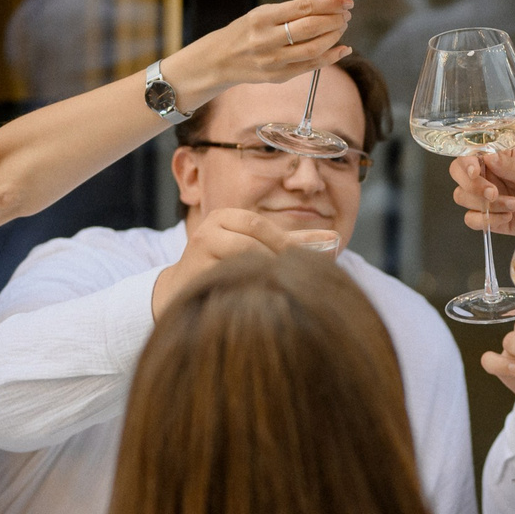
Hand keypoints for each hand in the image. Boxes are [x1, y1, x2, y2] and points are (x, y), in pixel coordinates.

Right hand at [151, 207, 328, 315]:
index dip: (284, 242)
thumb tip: (333, 239)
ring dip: (263, 270)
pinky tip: (261, 297)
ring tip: (280, 286)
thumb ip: (292, 243)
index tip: (305, 260)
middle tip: (294, 276)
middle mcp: (209, 228)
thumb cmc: (226, 266)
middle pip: (250, 236)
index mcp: (225, 216)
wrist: (181, 290)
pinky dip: (247, 285)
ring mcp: (198, 250)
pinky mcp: (193, 273)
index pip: (260, 224)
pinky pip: (227, 277)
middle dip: (276, 255)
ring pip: (240, 255)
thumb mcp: (256, 248)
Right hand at [160, 0, 351, 100]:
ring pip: (314, 48)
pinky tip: (342, 49)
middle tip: (345, 15)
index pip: (303, 7)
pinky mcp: (278, 76)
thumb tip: (326, 8)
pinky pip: (310, 67)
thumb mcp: (261, 14)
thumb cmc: (244, 32)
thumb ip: (289, 12)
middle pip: (311, 28)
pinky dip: (330, 57)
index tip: (345, 2)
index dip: (329, 5)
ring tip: (342, 28)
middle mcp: (267, 39)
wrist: (219, 60)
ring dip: (334, 37)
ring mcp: (273, 60)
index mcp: (263, 17)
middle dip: (334, 20)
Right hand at [452, 148, 514, 234]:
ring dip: (484, 205)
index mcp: (501, 156)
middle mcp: (493, 176)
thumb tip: (486, 155)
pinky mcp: (498, 220)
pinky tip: (506, 217)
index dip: (466, 164)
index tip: (476, 172)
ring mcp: (493, 199)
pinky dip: (486, 221)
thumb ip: (511, 166)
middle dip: (473, 187)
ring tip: (512, 205)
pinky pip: (475, 221)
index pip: (469, 156)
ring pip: (464, 200)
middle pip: (460, 179)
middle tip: (494, 193)